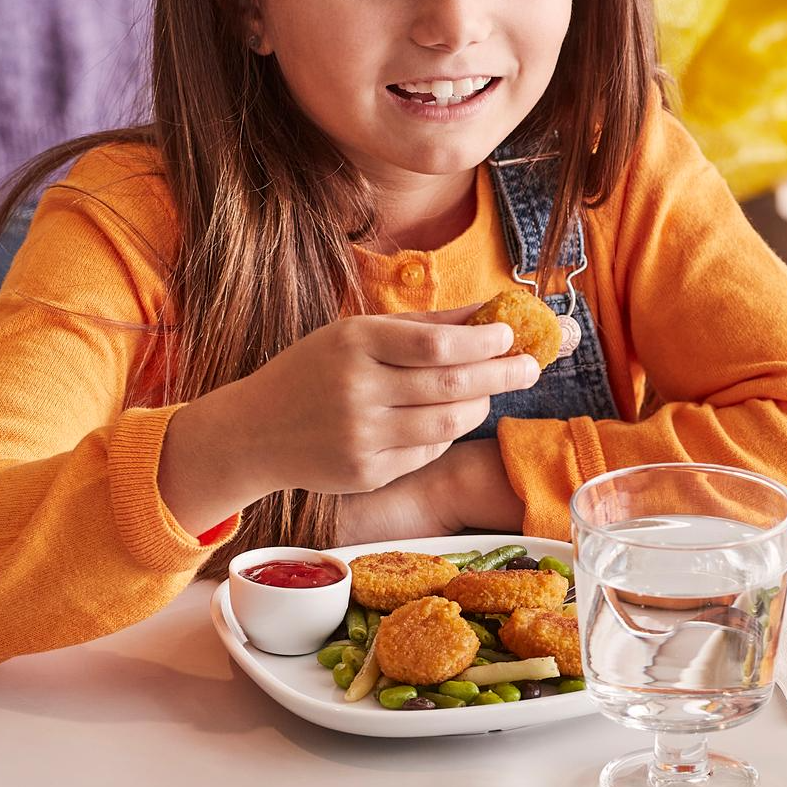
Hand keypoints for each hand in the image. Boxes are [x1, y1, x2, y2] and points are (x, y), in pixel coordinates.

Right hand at [159, 314, 539, 535]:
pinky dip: (446, 436)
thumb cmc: (312, 372)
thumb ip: (422, 325)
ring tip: (488, 392)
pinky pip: (427, 454)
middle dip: (502, 374)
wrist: (254, 432)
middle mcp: (358, 391)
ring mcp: (362, 438)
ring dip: (479, 406)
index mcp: (354, 344)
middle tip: (531, 367)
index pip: (437, 345)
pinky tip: (444, 420)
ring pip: (448, 425)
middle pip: (452, 385)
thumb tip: (489, 312)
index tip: (509, 334)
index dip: (483, 342)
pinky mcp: (366, 473)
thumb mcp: (354, 334)